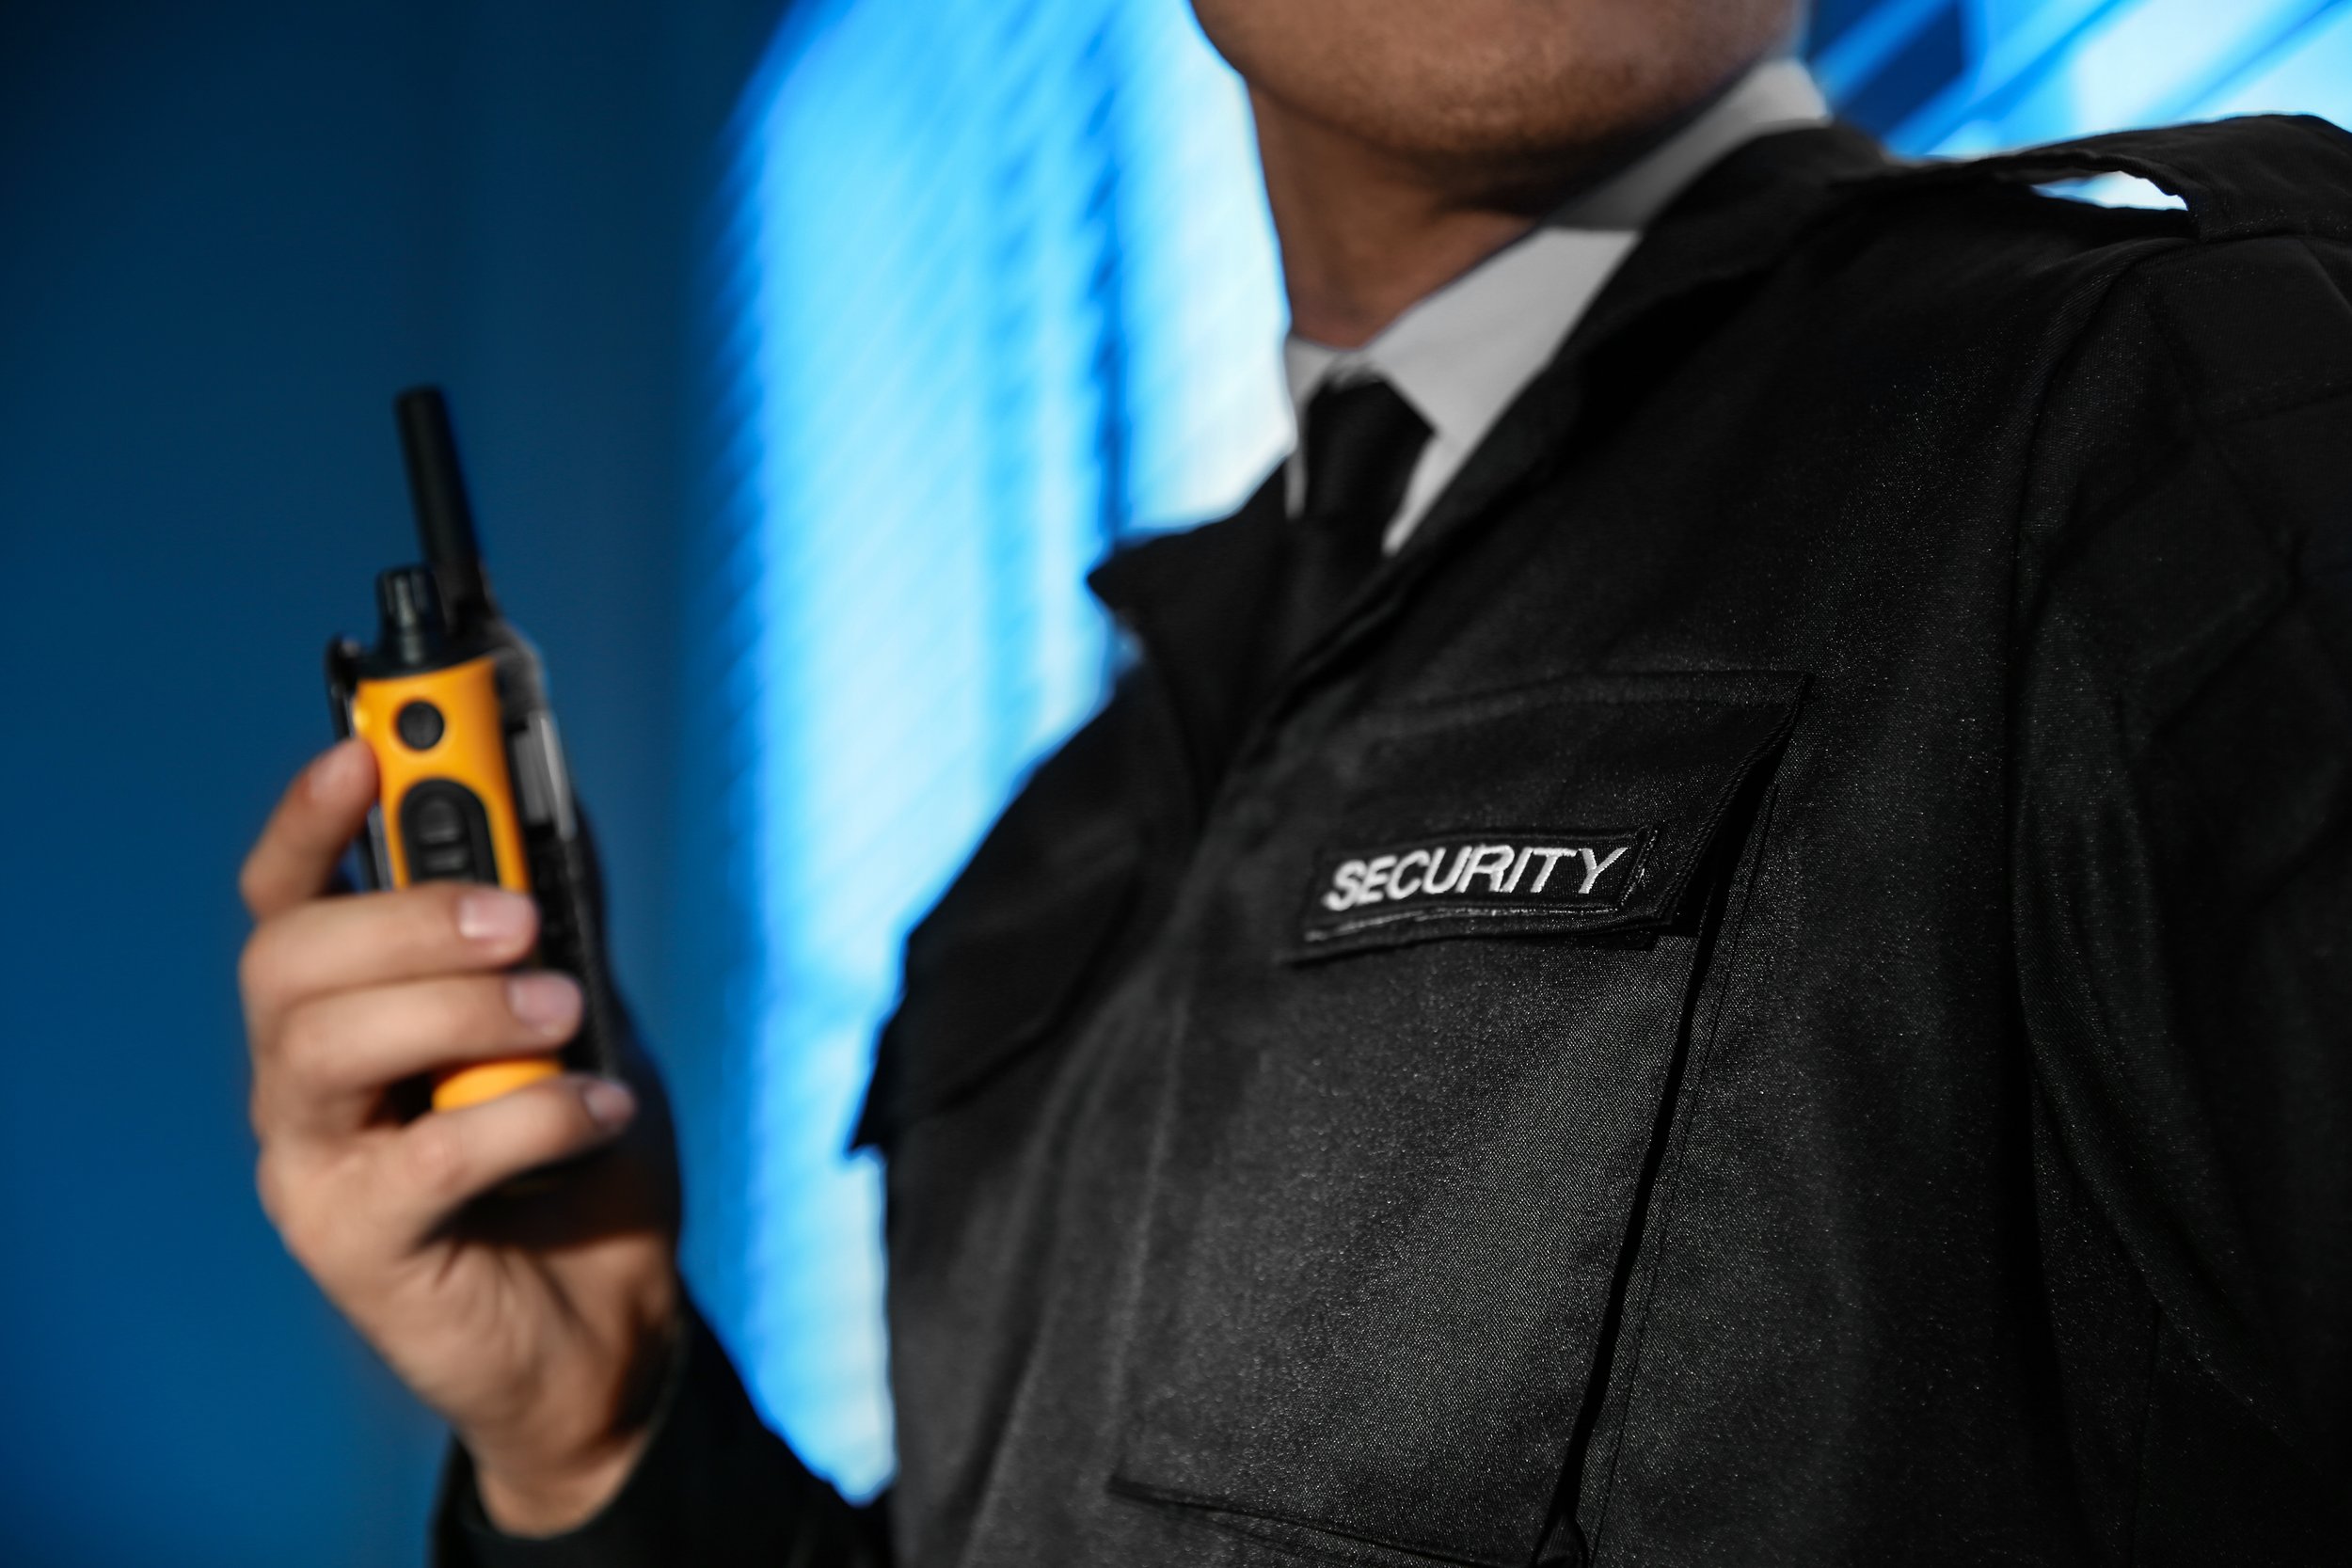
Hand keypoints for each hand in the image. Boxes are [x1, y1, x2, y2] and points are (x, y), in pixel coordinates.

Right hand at [239, 739, 680, 1533]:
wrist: (608, 1325)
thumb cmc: (578, 1158)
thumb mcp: (585, 1011)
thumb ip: (561, 914)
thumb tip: (559, 792)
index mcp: (346, 1007)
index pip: (287, 894)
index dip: (311, 815)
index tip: (366, 747)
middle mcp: (302, 1079)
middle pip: (287, 959)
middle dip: (406, 914)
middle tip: (520, 918)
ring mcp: (313, 1166)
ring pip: (324, 1046)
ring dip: (460, 1008)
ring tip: (566, 1012)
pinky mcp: (353, 1247)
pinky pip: (421, 1160)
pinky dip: (527, 1116)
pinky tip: (599, 1108)